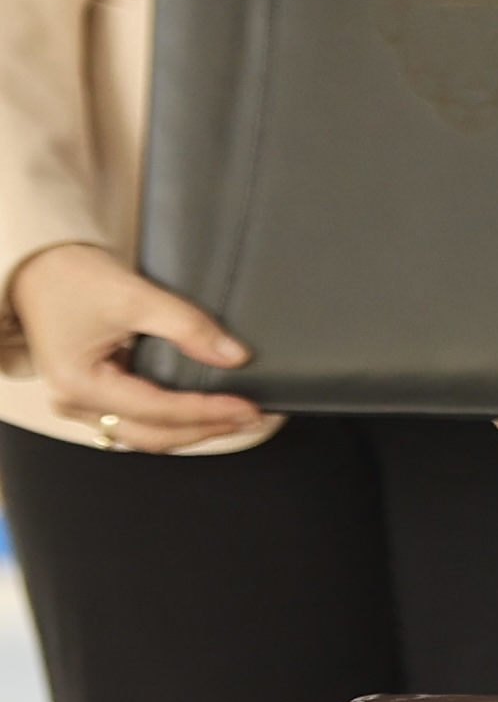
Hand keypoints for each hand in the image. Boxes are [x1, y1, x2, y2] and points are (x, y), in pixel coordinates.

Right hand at [9, 243, 261, 450]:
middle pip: (151, 435)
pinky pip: (137, 418)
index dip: (207, 411)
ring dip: (191, 429)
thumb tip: (234, 356)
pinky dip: (173, 418)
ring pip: (145, 433)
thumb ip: (187, 326)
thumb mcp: (134, 296)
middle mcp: (76, 403)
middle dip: (205, 430)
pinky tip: (204, 411)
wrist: (41, 267)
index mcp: (79, 385)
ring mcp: (82, 402)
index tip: (248, 408)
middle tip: (253, 419)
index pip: (157, 411)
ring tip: (236, 419)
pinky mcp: (94, 393)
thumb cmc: (72, 278)